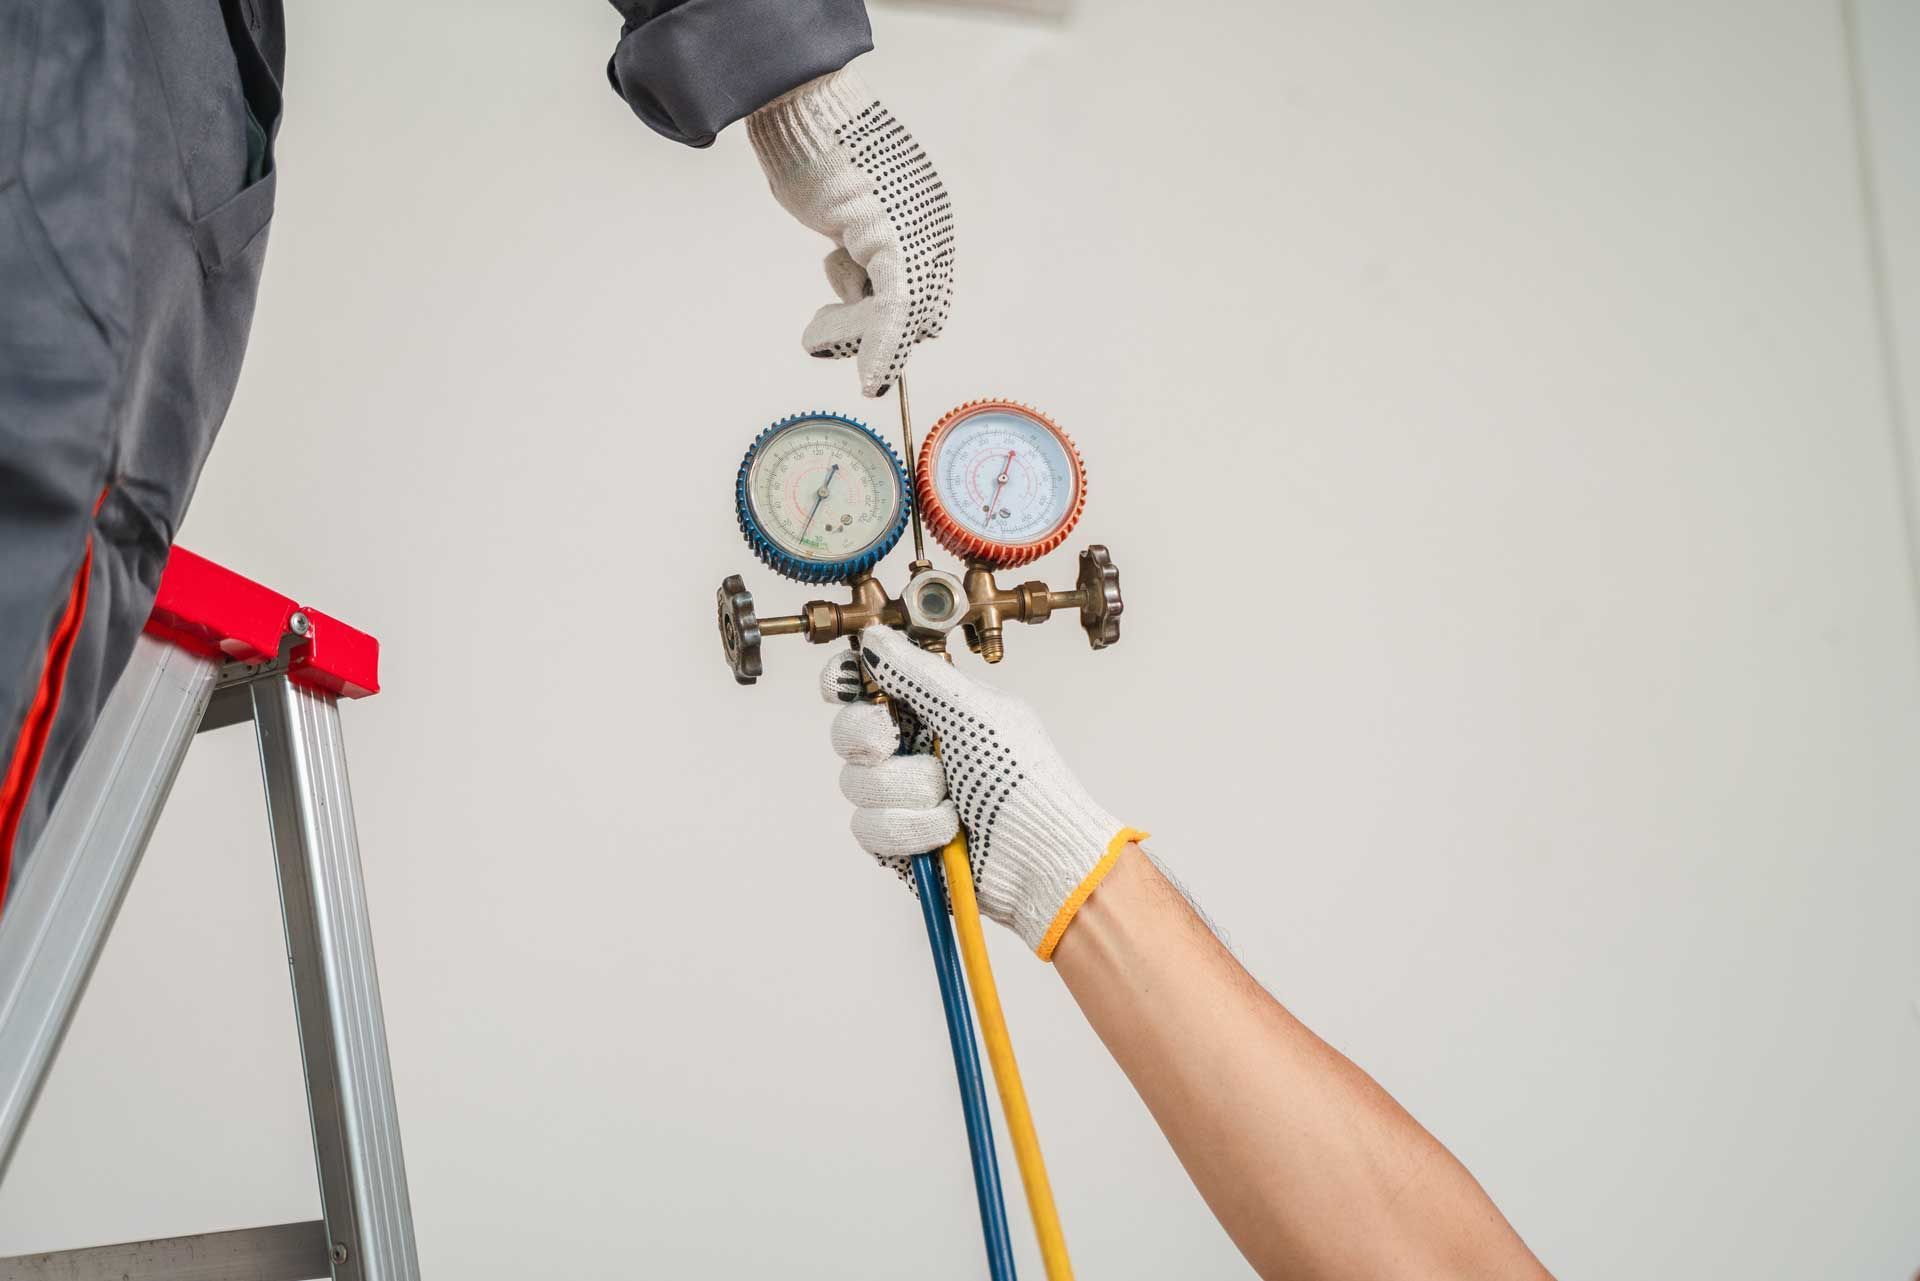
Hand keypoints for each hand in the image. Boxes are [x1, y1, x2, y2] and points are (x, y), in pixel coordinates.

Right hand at [748, 68, 955, 397]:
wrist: (803, 109)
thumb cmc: (813, 152)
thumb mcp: (845, 210)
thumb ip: (859, 248)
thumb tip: (854, 274)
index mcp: (924, 219)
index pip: (922, 293)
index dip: (893, 327)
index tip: (861, 349)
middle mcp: (930, 228)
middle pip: (923, 312)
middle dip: (879, 336)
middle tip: (826, 335)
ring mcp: (917, 235)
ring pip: (906, 319)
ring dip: (858, 336)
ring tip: (818, 324)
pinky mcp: (892, 242)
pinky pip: (894, 313)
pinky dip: (881, 351)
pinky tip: (869, 380)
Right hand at [820, 626, 1145, 958]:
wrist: (1040, 853)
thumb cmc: (1023, 780)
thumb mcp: (973, 712)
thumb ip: (918, 673)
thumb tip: (875, 638)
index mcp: (930, 709)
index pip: (865, 685)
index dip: (845, 681)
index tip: (847, 684)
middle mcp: (910, 749)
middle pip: (847, 731)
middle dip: (871, 738)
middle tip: (894, 741)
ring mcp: (901, 796)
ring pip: (856, 783)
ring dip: (909, 792)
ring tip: (952, 799)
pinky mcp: (896, 841)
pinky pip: (869, 828)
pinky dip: (912, 829)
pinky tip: (946, 832)